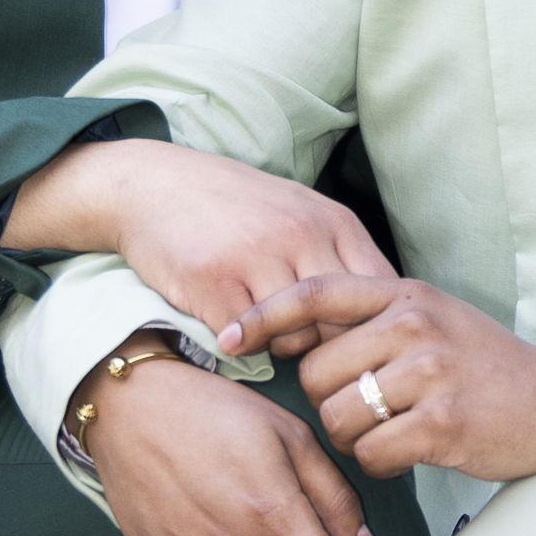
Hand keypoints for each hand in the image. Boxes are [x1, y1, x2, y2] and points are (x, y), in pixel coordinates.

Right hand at [0, 135, 391, 339]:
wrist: (153, 184)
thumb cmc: (234, 206)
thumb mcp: (300, 212)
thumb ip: (340, 254)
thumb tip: (382, 314)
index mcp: (333, 221)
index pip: (382, 294)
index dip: (374, 329)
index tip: (355, 344)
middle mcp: (301, 236)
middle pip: (344, 323)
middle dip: (331, 347)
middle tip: (309, 350)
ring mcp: (257, 258)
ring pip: (298, 338)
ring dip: (285, 347)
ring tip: (268, 333)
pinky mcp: (214, 283)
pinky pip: (250, 342)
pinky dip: (245, 347)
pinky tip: (233, 331)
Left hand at [250, 268, 535, 487]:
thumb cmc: (483, 367)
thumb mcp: (430, 321)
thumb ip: (371, 321)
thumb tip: (293, 339)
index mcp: (404, 294)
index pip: (315, 295)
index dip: (264, 316)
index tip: (227, 338)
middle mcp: (414, 325)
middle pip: (316, 372)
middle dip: (327, 402)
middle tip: (364, 412)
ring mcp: (430, 373)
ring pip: (339, 417)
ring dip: (352, 439)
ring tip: (387, 433)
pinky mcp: (442, 423)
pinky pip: (371, 454)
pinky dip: (380, 464)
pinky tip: (408, 453)